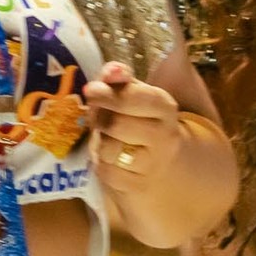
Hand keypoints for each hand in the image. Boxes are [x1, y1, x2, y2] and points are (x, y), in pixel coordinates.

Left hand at [85, 62, 188, 192]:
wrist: (164, 162)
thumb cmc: (141, 122)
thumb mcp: (135, 97)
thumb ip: (120, 80)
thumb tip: (112, 69)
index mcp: (164, 107)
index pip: (139, 98)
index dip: (112, 94)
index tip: (90, 90)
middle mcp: (164, 134)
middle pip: (118, 124)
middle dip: (100, 119)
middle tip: (94, 116)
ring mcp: (153, 163)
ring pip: (110, 150)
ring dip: (100, 143)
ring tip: (107, 138)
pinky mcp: (138, 185)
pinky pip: (106, 172)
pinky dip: (101, 164)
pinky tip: (109, 159)